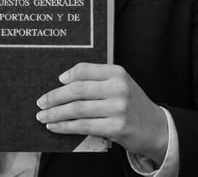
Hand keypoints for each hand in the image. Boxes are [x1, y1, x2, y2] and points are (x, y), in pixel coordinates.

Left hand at [36, 63, 167, 163]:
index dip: (68, 75)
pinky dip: (65, 126)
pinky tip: (55, 126)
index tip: (57, 81)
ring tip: (43, 115)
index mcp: (117, 73)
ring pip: (77, 109)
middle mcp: (118, 88)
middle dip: (55, 96)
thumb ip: (97, 79)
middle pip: (77, 90)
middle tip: (41, 102)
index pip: (85, 69)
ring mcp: (117, 108)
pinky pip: (83, 126)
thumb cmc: (132, 104)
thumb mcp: (120, 84)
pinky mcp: (115, 128)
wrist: (157, 128)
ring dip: (56, 113)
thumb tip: (64, 81)